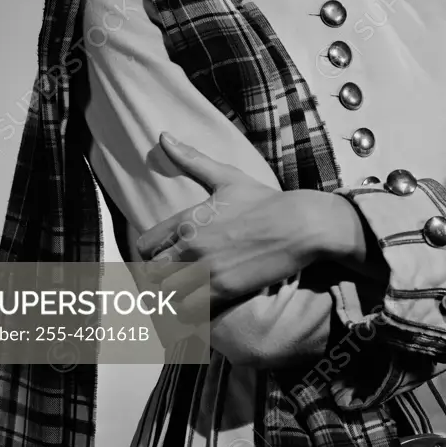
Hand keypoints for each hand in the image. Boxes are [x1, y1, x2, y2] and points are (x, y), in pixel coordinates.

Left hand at [135, 133, 321, 320]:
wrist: (300, 225)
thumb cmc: (264, 200)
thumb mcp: (226, 177)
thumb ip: (191, 160)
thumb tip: (163, 136)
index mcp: (188, 218)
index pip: (144, 246)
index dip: (148, 255)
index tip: (162, 257)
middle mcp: (191, 245)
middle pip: (151, 274)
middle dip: (158, 278)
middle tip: (172, 278)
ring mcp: (207, 269)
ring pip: (167, 295)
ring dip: (172, 296)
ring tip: (185, 292)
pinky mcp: (225, 290)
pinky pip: (189, 310)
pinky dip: (189, 310)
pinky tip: (201, 302)